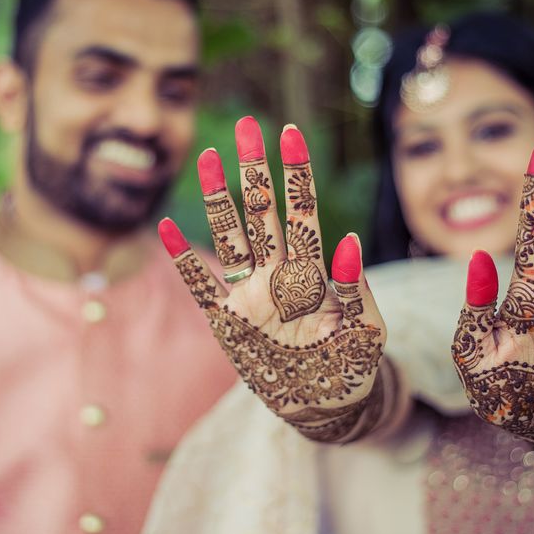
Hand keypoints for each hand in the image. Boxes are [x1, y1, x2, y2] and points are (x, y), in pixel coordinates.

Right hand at [159, 117, 391, 442]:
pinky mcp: (229, 323)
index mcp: (311, 273)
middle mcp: (277, 275)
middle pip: (262, 212)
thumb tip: (350, 239)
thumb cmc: (353, 368)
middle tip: (247, 124)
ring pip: (231, 237)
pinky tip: (166, 229)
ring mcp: (250, 296)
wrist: (327, 408)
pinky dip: (185, 260)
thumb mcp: (367, 332)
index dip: (296, 173)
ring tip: (207, 158)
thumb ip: (357, 290)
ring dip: (218, 200)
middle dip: (254, 169)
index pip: (302, 212)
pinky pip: (202, 286)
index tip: (290, 132)